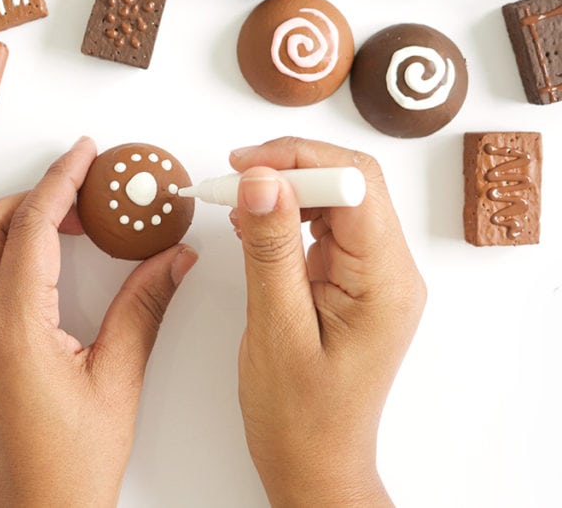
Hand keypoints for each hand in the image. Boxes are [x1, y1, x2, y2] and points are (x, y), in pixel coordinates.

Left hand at [0, 137, 197, 506]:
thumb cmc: (72, 466)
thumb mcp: (119, 382)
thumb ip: (144, 308)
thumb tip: (171, 258)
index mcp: (15, 331)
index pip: (32, 227)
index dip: (60, 179)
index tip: (81, 155)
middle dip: (29, 198)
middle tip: (73, 203)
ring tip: (26, 230)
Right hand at [229, 137, 425, 506]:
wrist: (313, 462)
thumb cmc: (299, 415)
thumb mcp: (276, 328)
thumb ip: (270, 249)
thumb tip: (261, 179)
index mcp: (385, 283)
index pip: (356, 186)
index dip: (300, 162)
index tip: (245, 167)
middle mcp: (390, 272)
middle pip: (352, 182)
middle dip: (291, 167)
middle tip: (234, 176)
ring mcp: (373, 275)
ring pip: (337, 197)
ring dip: (286, 187)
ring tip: (236, 199)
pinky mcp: (352, 280)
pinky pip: (325, 225)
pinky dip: (287, 213)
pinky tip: (253, 223)